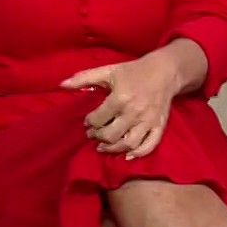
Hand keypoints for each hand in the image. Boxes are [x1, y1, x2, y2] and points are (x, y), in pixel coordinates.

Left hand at [62, 54, 180, 158]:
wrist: (165, 71)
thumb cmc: (134, 71)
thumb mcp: (108, 70)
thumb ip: (84, 78)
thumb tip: (61, 85)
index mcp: (120, 98)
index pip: (98, 119)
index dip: (89, 122)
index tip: (88, 121)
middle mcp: (134, 112)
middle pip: (111, 135)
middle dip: (98, 137)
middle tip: (93, 134)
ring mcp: (148, 121)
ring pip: (128, 144)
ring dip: (113, 149)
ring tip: (104, 146)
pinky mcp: (159, 126)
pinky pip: (149, 146)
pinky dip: (138, 154)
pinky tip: (126, 155)